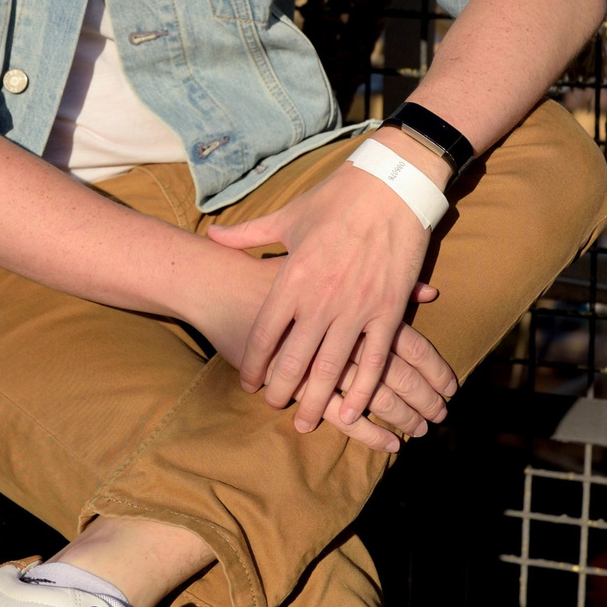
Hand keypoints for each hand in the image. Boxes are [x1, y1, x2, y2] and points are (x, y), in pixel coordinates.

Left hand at [201, 158, 457, 439]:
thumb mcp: (288, 215)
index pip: (265, 333)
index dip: (254, 363)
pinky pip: (374, 359)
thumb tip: (213, 234)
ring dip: (317, 400)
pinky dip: (362, 389)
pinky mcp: (389, 310)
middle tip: (273, 407)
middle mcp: (322, 298)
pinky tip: (352, 411)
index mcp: (293, 277)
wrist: (393, 183)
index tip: (248, 382)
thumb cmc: (338, 197)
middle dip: (282, 390)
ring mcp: (357, 307)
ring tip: (306, 423)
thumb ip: (249, 234)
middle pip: (295, 358)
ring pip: (332, 367)